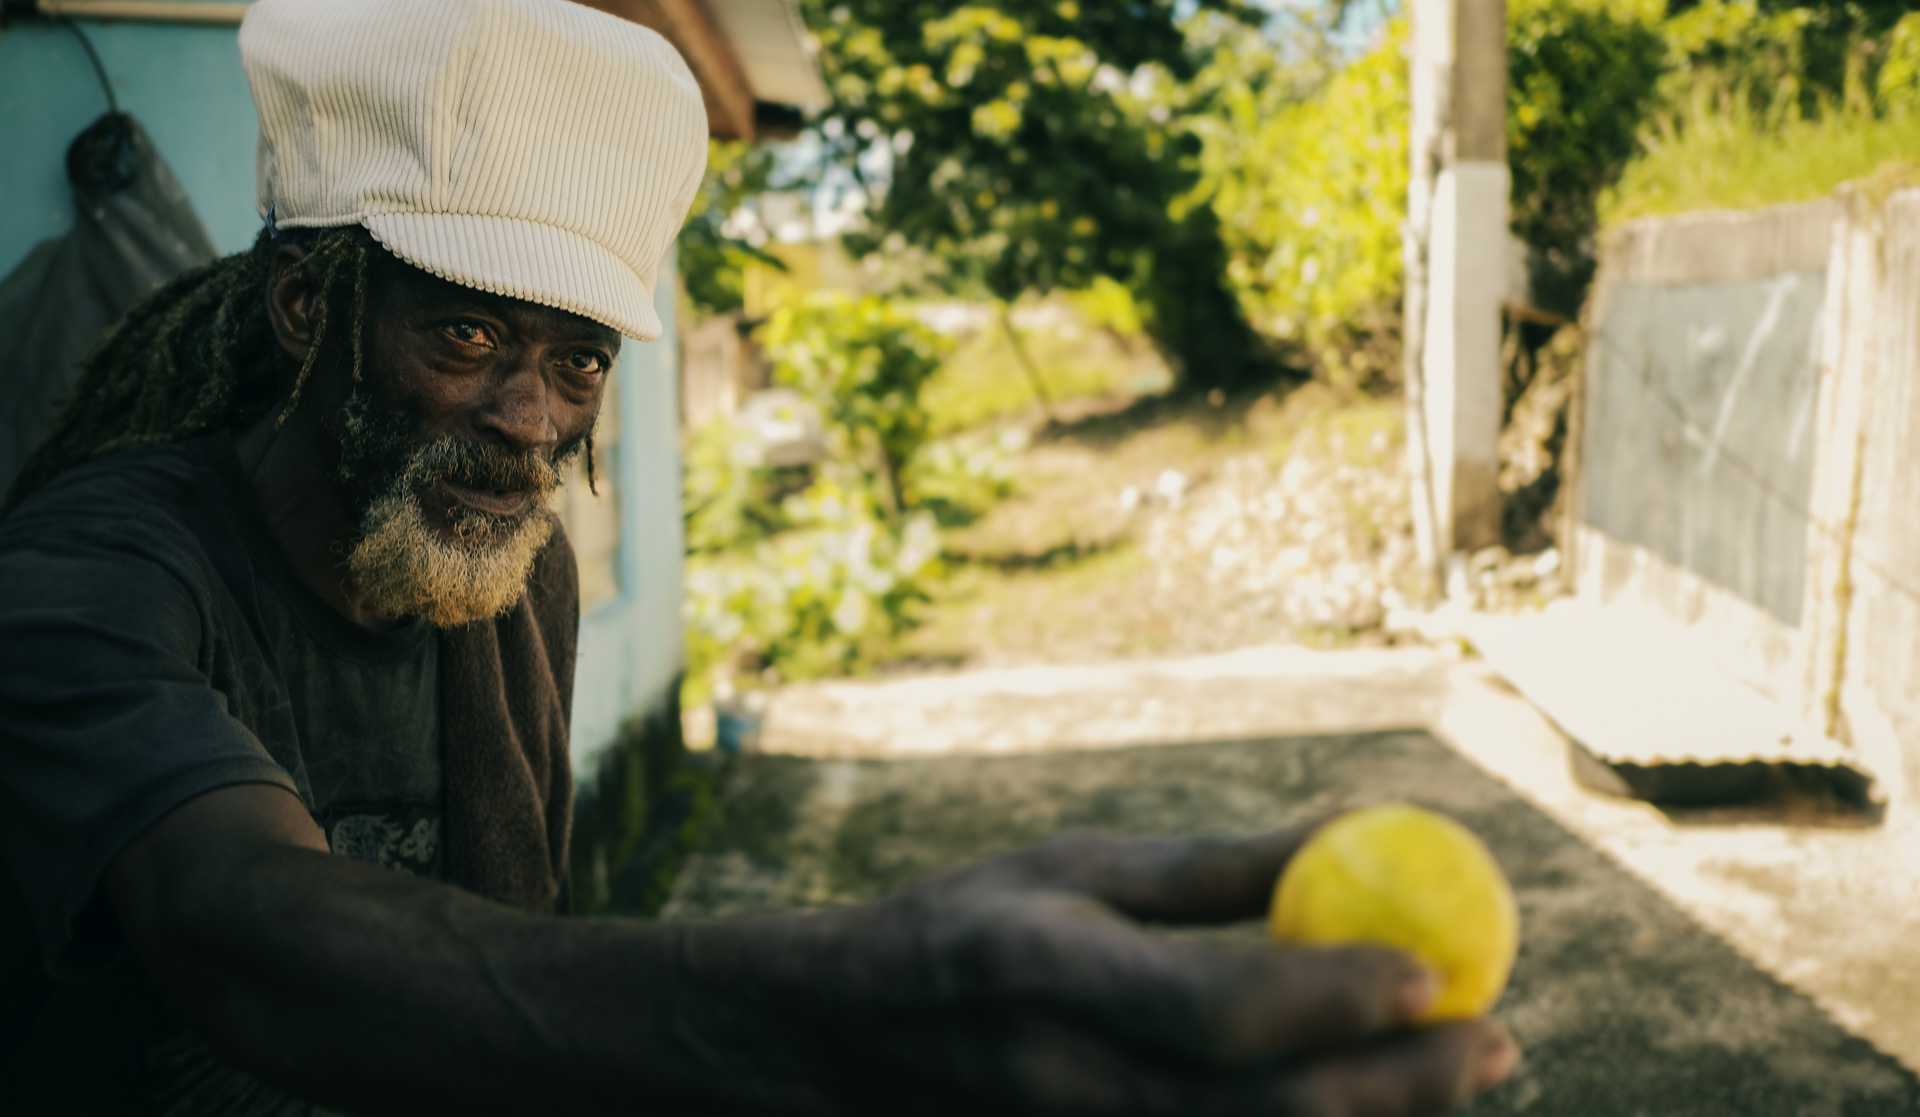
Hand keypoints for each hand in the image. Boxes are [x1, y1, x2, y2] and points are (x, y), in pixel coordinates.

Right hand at [696, 826, 1519, 1115]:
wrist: (841, 1047)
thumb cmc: (966, 930)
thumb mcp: (1072, 869)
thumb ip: (1210, 872)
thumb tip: (1351, 832)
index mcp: (1047, 975)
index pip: (1210, 1010)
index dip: (1331, 999)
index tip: (1435, 972)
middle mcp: (1065, 1086)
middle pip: (1259, 1114)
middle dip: (1401, 1087)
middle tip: (1498, 1040)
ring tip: (1464, 1074)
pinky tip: (1371, 1113)